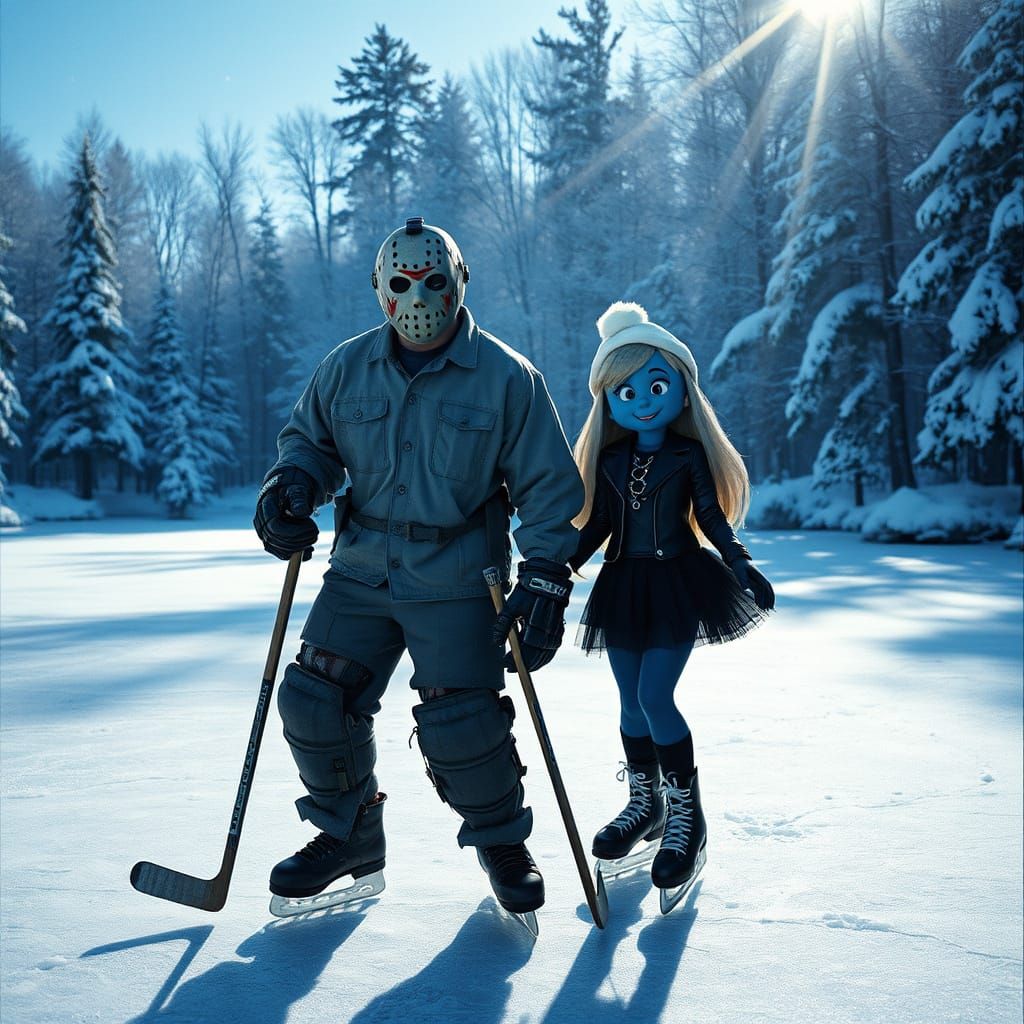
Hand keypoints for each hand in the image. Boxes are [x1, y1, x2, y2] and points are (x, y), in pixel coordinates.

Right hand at [253, 466, 318, 559]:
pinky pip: (281, 554)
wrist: (289, 492)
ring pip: (279, 550)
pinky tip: (309, 551)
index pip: (275, 527)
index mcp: (265, 507)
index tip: (312, 526)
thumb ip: (299, 499)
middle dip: (300, 540)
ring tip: (313, 537)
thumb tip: (300, 512)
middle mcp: (261, 522)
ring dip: (299, 548)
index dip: (294, 531)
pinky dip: (297, 555)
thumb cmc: (294, 489)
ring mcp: (265, 533)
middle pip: (277, 540)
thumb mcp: (298, 489)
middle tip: (315, 532)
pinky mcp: (272, 541)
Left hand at [492, 557, 572, 671]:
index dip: (516, 659)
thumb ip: (503, 624)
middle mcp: (549, 630)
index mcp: (536, 625)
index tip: (505, 664)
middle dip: (525, 665)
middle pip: (538, 656)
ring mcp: (557, 630)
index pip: (526, 650)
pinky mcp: (560, 629)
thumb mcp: (512, 606)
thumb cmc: (528, 591)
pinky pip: (553, 648)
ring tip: (522, 667)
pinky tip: (537, 660)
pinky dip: (545, 657)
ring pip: (547, 654)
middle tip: (511, 668)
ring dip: (535, 663)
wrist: (548, 578)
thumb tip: (496, 642)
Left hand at [730, 558, 774, 610]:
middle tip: (767, 609)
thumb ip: (743, 580)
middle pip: (768, 591)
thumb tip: (745, 588)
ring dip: (767, 600)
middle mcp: (762, 579)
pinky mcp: (758, 583)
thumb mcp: (739, 572)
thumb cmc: (739, 567)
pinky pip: (763, 592)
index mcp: (759, 575)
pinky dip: (764, 598)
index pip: (764, 588)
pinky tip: (760, 605)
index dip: (764, 597)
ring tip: (766, 609)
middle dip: (769, 600)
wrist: (740, 562)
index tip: (763, 605)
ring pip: (768, 592)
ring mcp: (761, 581)